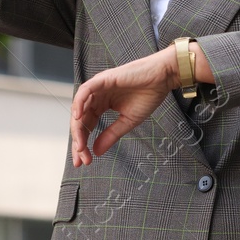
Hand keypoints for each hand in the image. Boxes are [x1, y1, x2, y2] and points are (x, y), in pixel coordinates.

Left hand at [70, 50, 176, 165]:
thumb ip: (111, 135)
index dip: (83, 144)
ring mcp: (98, 87)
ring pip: (79, 108)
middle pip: (80, 120)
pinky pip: (85, 91)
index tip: (85, 161)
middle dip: (78, 140)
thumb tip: (96, 151)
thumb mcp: (127, 121)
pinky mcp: (103, 79)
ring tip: (80, 145)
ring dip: (77, 128)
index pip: (87, 126)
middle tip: (81, 158)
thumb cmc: (148, 95)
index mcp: (101, 105)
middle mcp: (96, 96)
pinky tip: (78, 119)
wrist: (162, 79)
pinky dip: (79, 103)